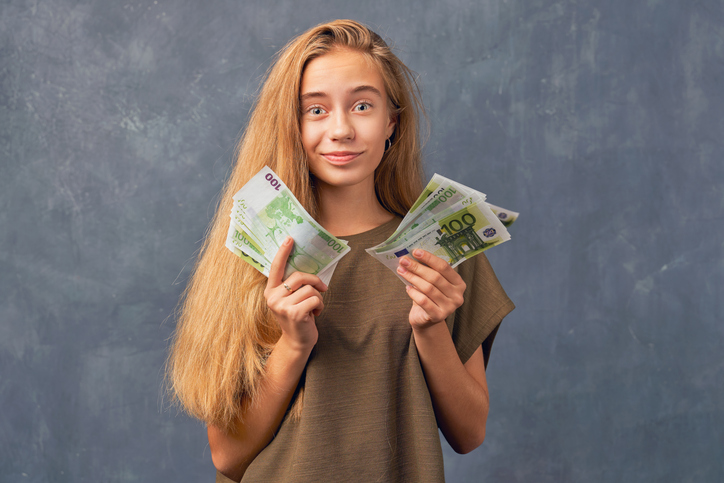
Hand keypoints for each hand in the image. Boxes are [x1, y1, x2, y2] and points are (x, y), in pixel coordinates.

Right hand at [263, 236, 327, 350]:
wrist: (297, 342)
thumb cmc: (298, 317)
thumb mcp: (291, 300)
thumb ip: (293, 286)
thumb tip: (308, 267)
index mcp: (270, 291)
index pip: (275, 267)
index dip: (283, 252)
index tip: (290, 239)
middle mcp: (273, 297)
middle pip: (299, 276)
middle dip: (315, 281)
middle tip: (321, 288)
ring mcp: (282, 306)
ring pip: (310, 289)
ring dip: (318, 297)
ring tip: (314, 307)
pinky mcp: (293, 313)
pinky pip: (314, 299)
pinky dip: (320, 306)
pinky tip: (315, 314)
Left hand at [396, 249, 465, 329]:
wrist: (426, 320)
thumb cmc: (429, 297)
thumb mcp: (432, 283)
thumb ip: (428, 270)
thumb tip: (412, 256)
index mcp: (459, 283)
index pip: (444, 267)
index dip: (429, 258)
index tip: (415, 252)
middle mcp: (457, 295)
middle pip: (435, 277)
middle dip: (417, 267)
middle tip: (404, 261)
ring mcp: (449, 307)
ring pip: (428, 288)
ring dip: (413, 278)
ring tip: (401, 271)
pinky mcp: (438, 316)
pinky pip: (423, 301)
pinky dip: (413, 293)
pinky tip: (407, 288)